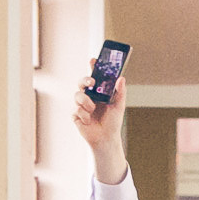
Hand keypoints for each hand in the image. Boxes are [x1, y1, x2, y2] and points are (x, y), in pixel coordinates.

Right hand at [71, 56, 130, 183]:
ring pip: (77, 95)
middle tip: (91, 82)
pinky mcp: (76, 115)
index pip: (94, 76)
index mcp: (98, 92)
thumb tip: (122, 78)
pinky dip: (84, 115)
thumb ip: (120, 92)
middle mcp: (89, 96)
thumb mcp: (119, 106)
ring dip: (86, 102)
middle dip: (85, 80)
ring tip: (92, 109)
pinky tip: (88, 121)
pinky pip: (76, 110)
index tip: (93, 60)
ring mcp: (81, 105)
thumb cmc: (113, 122)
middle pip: (81, 82)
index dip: (93, 67)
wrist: (106, 139)